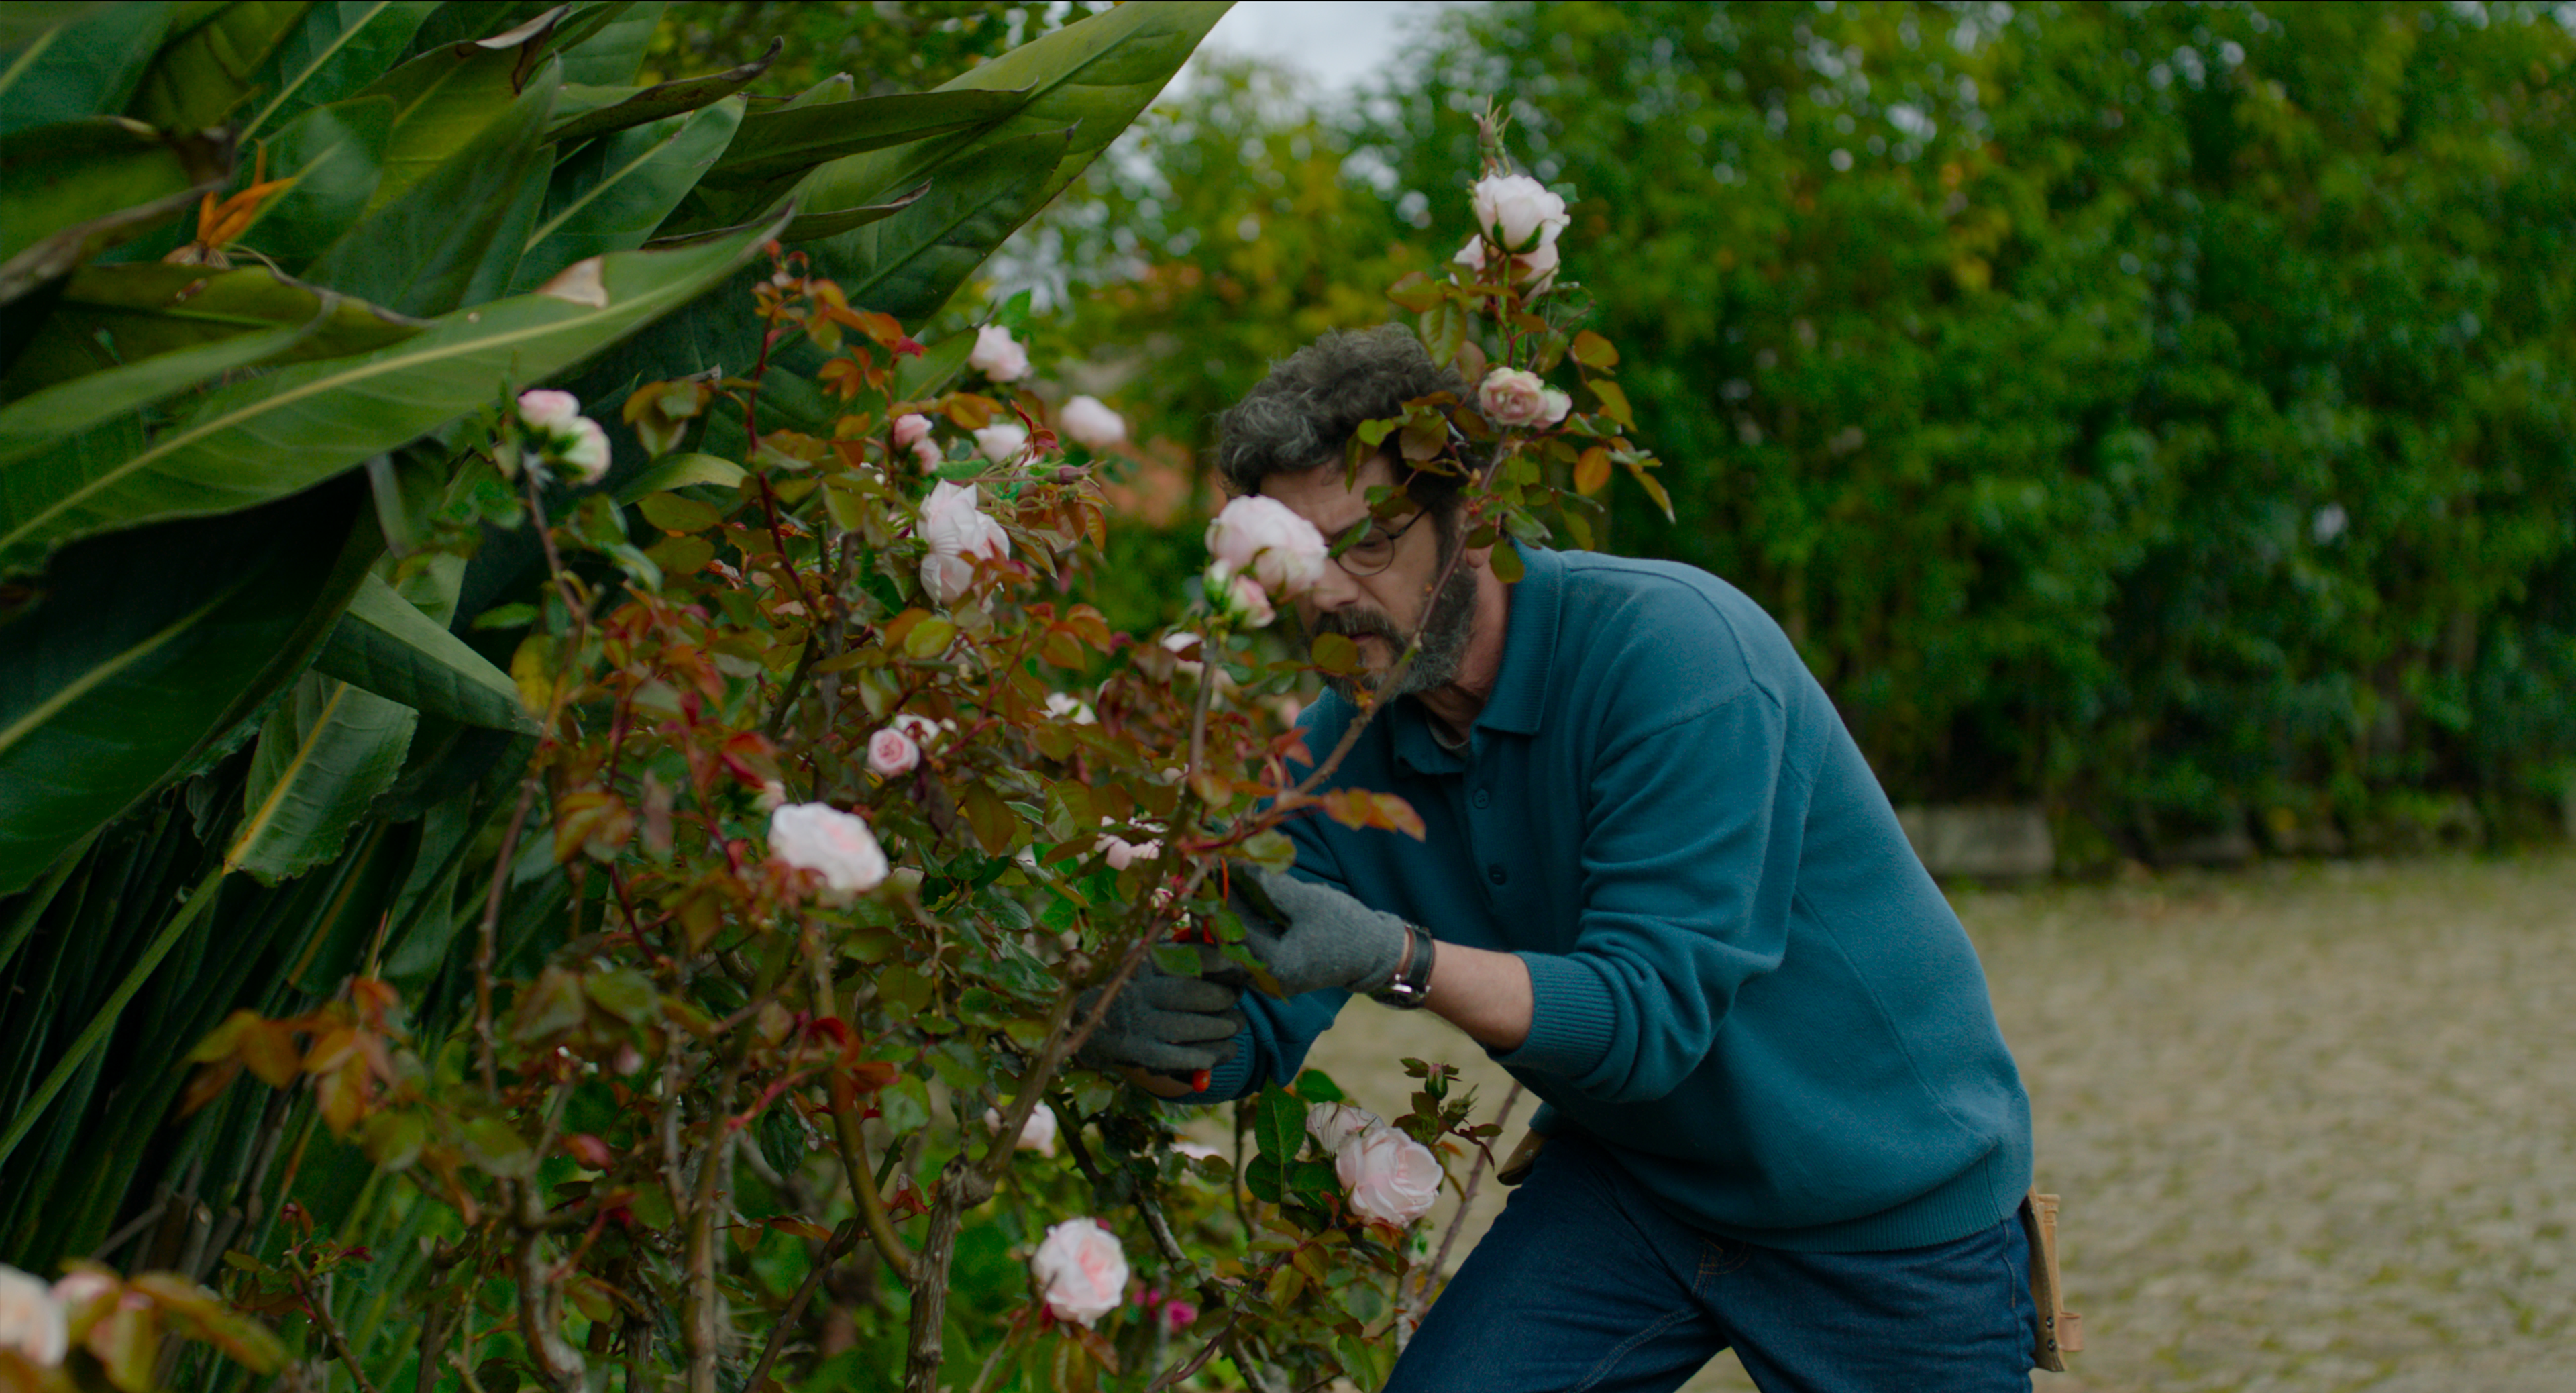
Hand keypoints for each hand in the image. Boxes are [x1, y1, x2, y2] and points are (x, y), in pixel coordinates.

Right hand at [1074, 943, 1245, 1076]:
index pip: (1193, 958)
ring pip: (1191, 1026)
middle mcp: (1138, 990)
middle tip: (1234, 1000)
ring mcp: (1137, 1022)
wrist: (1078, 1018)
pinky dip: (1209, 1055)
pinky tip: (1226, 1051)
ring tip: (1236, 1025)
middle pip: (1194, 993)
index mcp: (1143, 960)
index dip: (1225, 965)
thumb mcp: (1140, 956)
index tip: (1242, 971)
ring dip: (1222, 1027)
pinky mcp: (1138, 1052)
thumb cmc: (1123, 983)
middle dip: (1224, 997)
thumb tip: (1224, 950)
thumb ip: (1174, 951)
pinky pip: (1180, 1057)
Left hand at [1228, 866, 1408, 997]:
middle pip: (1228, 942)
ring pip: (1234, 947)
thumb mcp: (1309, 900)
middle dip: (1222, 907)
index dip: (1224, 897)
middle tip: (1216, 876)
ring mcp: (1268, 980)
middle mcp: (1266, 980)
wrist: (1373, 953)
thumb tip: (1238, 864)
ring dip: (1230, 917)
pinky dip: (1243, 926)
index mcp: (1275, 966)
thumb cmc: (1346, 926)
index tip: (1217, 870)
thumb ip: (1271, 885)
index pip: (1235, 929)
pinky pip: (1247, 950)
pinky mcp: (1273, 974)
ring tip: (1228, 884)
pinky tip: (1242, 902)